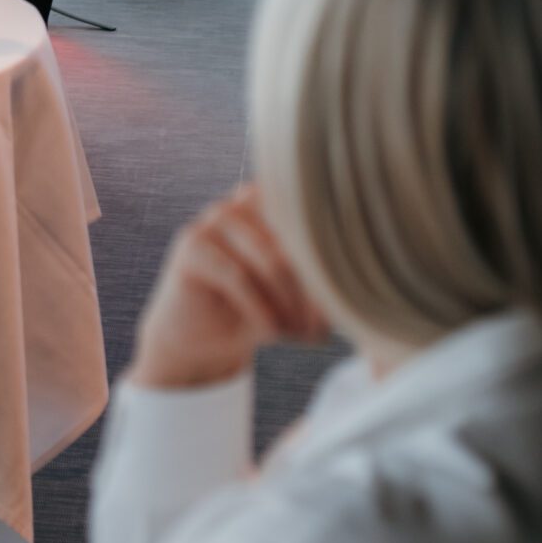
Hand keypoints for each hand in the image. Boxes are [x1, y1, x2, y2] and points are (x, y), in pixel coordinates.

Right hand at [130, 183, 328, 390]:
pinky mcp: (191, 246)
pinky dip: (260, 310)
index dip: (330, 269)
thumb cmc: (254, 312)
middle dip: (311, 292)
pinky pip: (238, 277)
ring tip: (299, 336)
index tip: (343, 308)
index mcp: (271, 205)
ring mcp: (213, 221)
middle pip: (294, 244)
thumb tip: (350, 291)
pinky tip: (271, 334)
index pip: (314, 227)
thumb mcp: (292, 299)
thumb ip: (316, 285)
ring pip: (269, 260)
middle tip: (320, 332)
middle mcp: (241, 203)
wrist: (198, 339)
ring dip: (289, 304)